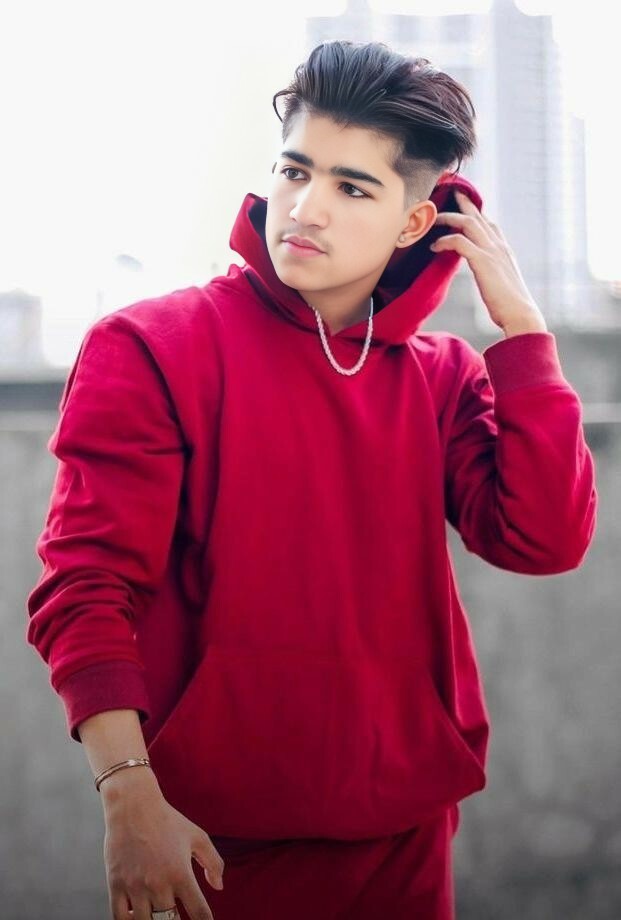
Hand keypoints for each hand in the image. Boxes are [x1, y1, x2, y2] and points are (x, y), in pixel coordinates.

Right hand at [101, 770, 223, 919]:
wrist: (133, 806)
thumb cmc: (166, 820)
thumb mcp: (197, 836)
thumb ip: (213, 862)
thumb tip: (219, 886)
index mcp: (181, 873)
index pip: (198, 912)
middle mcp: (158, 883)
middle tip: (177, 915)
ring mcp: (135, 886)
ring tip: (158, 914)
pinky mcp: (116, 885)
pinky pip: (120, 918)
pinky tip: (138, 916)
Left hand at [430, 189, 547, 335]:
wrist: (521, 315)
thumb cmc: (509, 305)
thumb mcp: (500, 282)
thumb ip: (491, 270)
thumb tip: (482, 270)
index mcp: (504, 249)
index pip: (488, 223)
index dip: (474, 212)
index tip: (460, 206)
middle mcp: (499, 245)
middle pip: (477, 215)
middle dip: (461, 202)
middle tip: (446, 193)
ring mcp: (492, 251)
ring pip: (467, 223)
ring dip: (447, 218)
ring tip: (432, 220)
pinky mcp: (483, 262)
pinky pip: (459, 242)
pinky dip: (445, 241)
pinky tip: (434, 246)